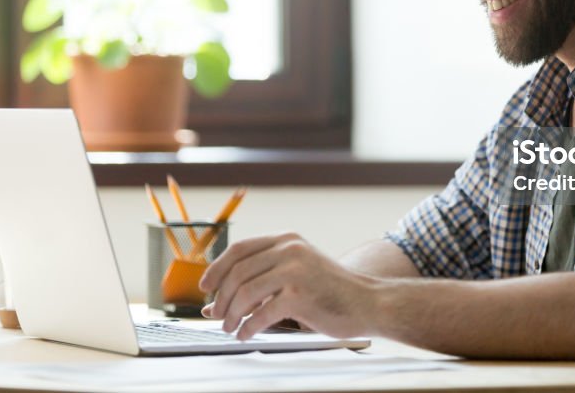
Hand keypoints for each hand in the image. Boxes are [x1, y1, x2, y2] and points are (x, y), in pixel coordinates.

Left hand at [198, 232, 378, 339]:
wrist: (368, 302)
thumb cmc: (331, 291)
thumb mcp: (296, 274)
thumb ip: (261, 281)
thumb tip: (216, 303)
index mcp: (287, 240)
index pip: (240, 249)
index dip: (217, 268)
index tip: (206, 286)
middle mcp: (290, 250)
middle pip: (238, 272)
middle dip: (222, 297)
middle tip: (217, 315)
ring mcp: (295, 271)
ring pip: (246, 293)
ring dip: (232, 314)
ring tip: (231, 327)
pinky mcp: (299, 295)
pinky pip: (261, 313)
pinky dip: (248, 327)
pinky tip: (246, 334)